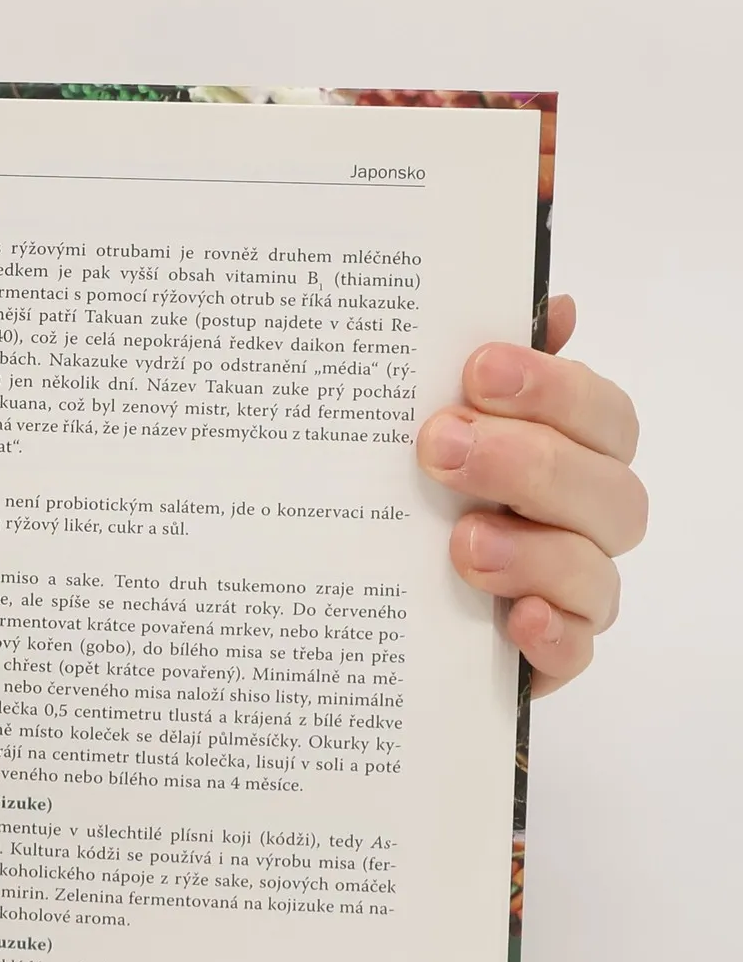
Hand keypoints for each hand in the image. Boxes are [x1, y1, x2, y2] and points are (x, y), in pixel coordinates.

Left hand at [417, 296, 644, 695]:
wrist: (353, 598)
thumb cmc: (411, 491)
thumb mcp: (421, 422)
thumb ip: (481, 371)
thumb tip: (551, 305)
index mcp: (569, 451)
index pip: (601, 413)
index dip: (553, 388)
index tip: (477, 369)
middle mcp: (582, 519)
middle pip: (608, 491)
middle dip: (531, 463)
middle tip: (442, 447)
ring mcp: (571, 590)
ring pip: (595, 572)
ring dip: (534, 552)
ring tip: (463, 541)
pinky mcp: (545, 655)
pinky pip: (575, 652)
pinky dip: (553, 636)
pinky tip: (517, 619)